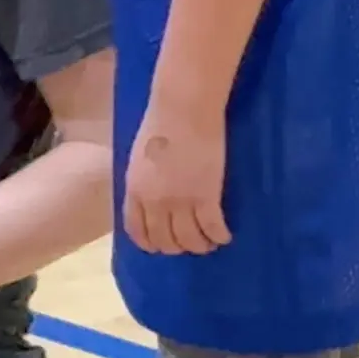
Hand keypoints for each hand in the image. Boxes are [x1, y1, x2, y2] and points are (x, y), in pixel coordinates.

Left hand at [124, 103, 230, 255]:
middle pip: (164, 240)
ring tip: (209, 242)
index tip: (160, 246)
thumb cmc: (160, 126)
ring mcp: (180, 201)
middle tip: (190, 243)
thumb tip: (150, 199)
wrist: (183, 110)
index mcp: (134, 190)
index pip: (137, 229)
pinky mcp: (206, 196)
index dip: (150, 243)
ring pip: (189, 240)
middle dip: (177, 247)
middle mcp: (154, 201)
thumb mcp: (140, 159)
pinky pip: (213, 228)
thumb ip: (143, 182)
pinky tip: (224, 236)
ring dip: (200, 246)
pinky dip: (219, 236)